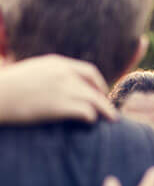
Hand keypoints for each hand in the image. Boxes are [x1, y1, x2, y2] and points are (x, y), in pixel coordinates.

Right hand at [0, 55, 116, 123]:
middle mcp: (64, 74)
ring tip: (111, 120)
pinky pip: (86, 112)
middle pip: (95, 88)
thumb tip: (66, 86)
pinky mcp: (59, 106)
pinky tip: (90, 122)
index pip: (89, 71)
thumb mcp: (33, 71)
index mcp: (57, 63)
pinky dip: (91, 118)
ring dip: (105, 111)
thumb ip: (52, 75)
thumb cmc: (8, 87)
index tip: (102, 94)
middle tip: (112, 113)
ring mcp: (62, 89)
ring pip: (95, 100)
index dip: (99, 84)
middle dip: (106, 101)